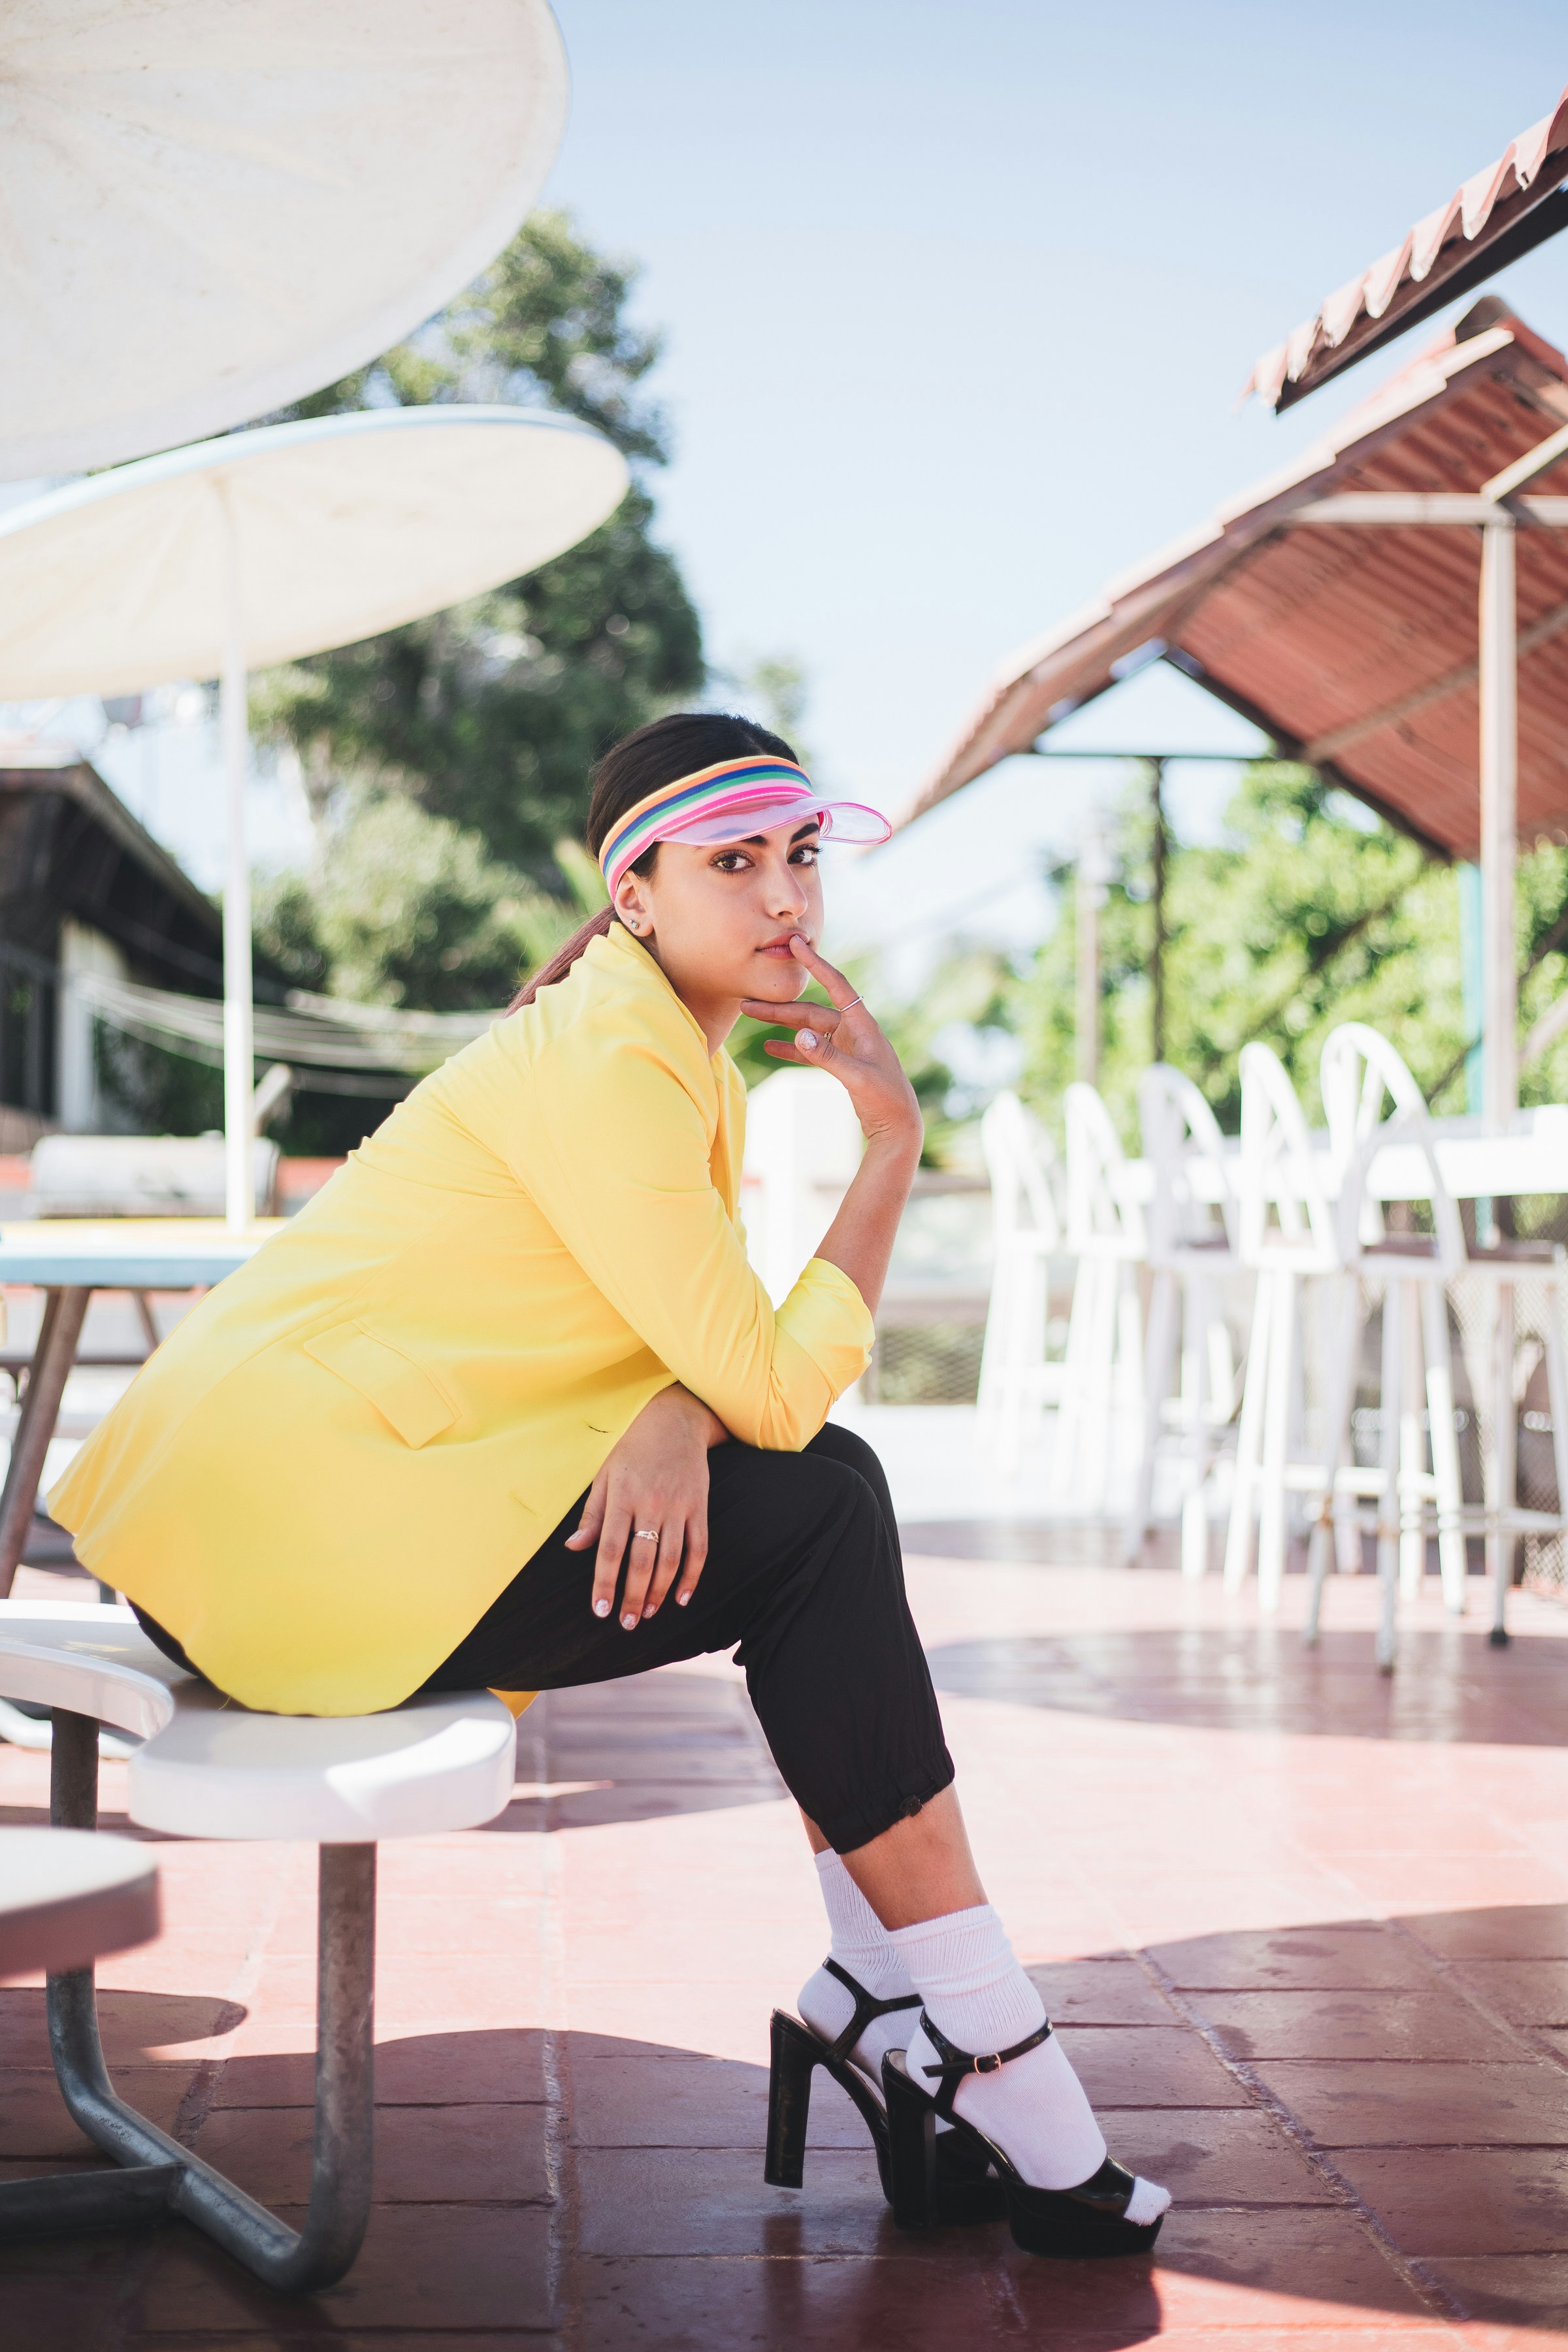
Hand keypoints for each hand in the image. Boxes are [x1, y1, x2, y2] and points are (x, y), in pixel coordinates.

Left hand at [565, 1383, 726, 1627]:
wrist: (675, 1422)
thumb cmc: (632, 1451)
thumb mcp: (604, 1476)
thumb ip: (592, 1515)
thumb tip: (573, 1549)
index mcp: (622, 1496)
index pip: (610, 1549)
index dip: (605, 1583)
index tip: (600, 1611)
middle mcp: (651, 1503)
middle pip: (642, 1560)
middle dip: (633, 1597)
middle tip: (627, 1623)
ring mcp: (678, 1506)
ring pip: (671, 1559)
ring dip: (660, 1592)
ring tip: (648, 1614)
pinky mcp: (698, 1507)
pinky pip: (699, 1548)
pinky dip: (692, 1575)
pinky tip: (682, 1597)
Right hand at [741, 937, 921, 1151]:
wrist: (898, 1126)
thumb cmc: (886, 1100)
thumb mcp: (856, 1077)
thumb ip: (828, 1056)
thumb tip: (800, 1034)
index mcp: (862, 1024)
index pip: (836, 984)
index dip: (815, 964)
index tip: (796, 943)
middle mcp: (853, 1030)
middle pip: (810, 1011)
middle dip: (779, 1007)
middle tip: (747, 1004)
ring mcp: (846, 1045)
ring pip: (807, 1028)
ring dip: (781, 1024)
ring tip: (751, 1017)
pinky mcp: (841, 1062)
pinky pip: (811, 1049)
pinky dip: (792, 1046)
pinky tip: (771, 1046)